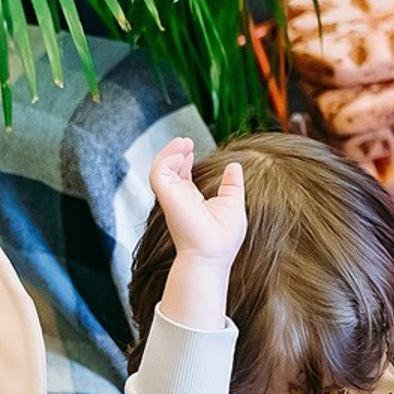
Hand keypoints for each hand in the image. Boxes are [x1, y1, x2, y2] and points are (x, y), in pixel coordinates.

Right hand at [149, 136, 245, 266]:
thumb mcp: (233, 205)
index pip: (182, 175)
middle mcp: (178, 198)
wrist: (213, 254)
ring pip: (161, 167)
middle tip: (186, 140)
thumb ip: (232, 185)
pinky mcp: (166, 196)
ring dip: (170, 152)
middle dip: (176, 152)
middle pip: (170, 168)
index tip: (190, 147)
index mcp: (192, 200)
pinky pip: (158, 171)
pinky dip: (167, 159)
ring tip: (183, 142)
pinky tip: (182, 154)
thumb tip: (234, 165)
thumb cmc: (224, 238)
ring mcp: (171, 197)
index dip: (184, 159)